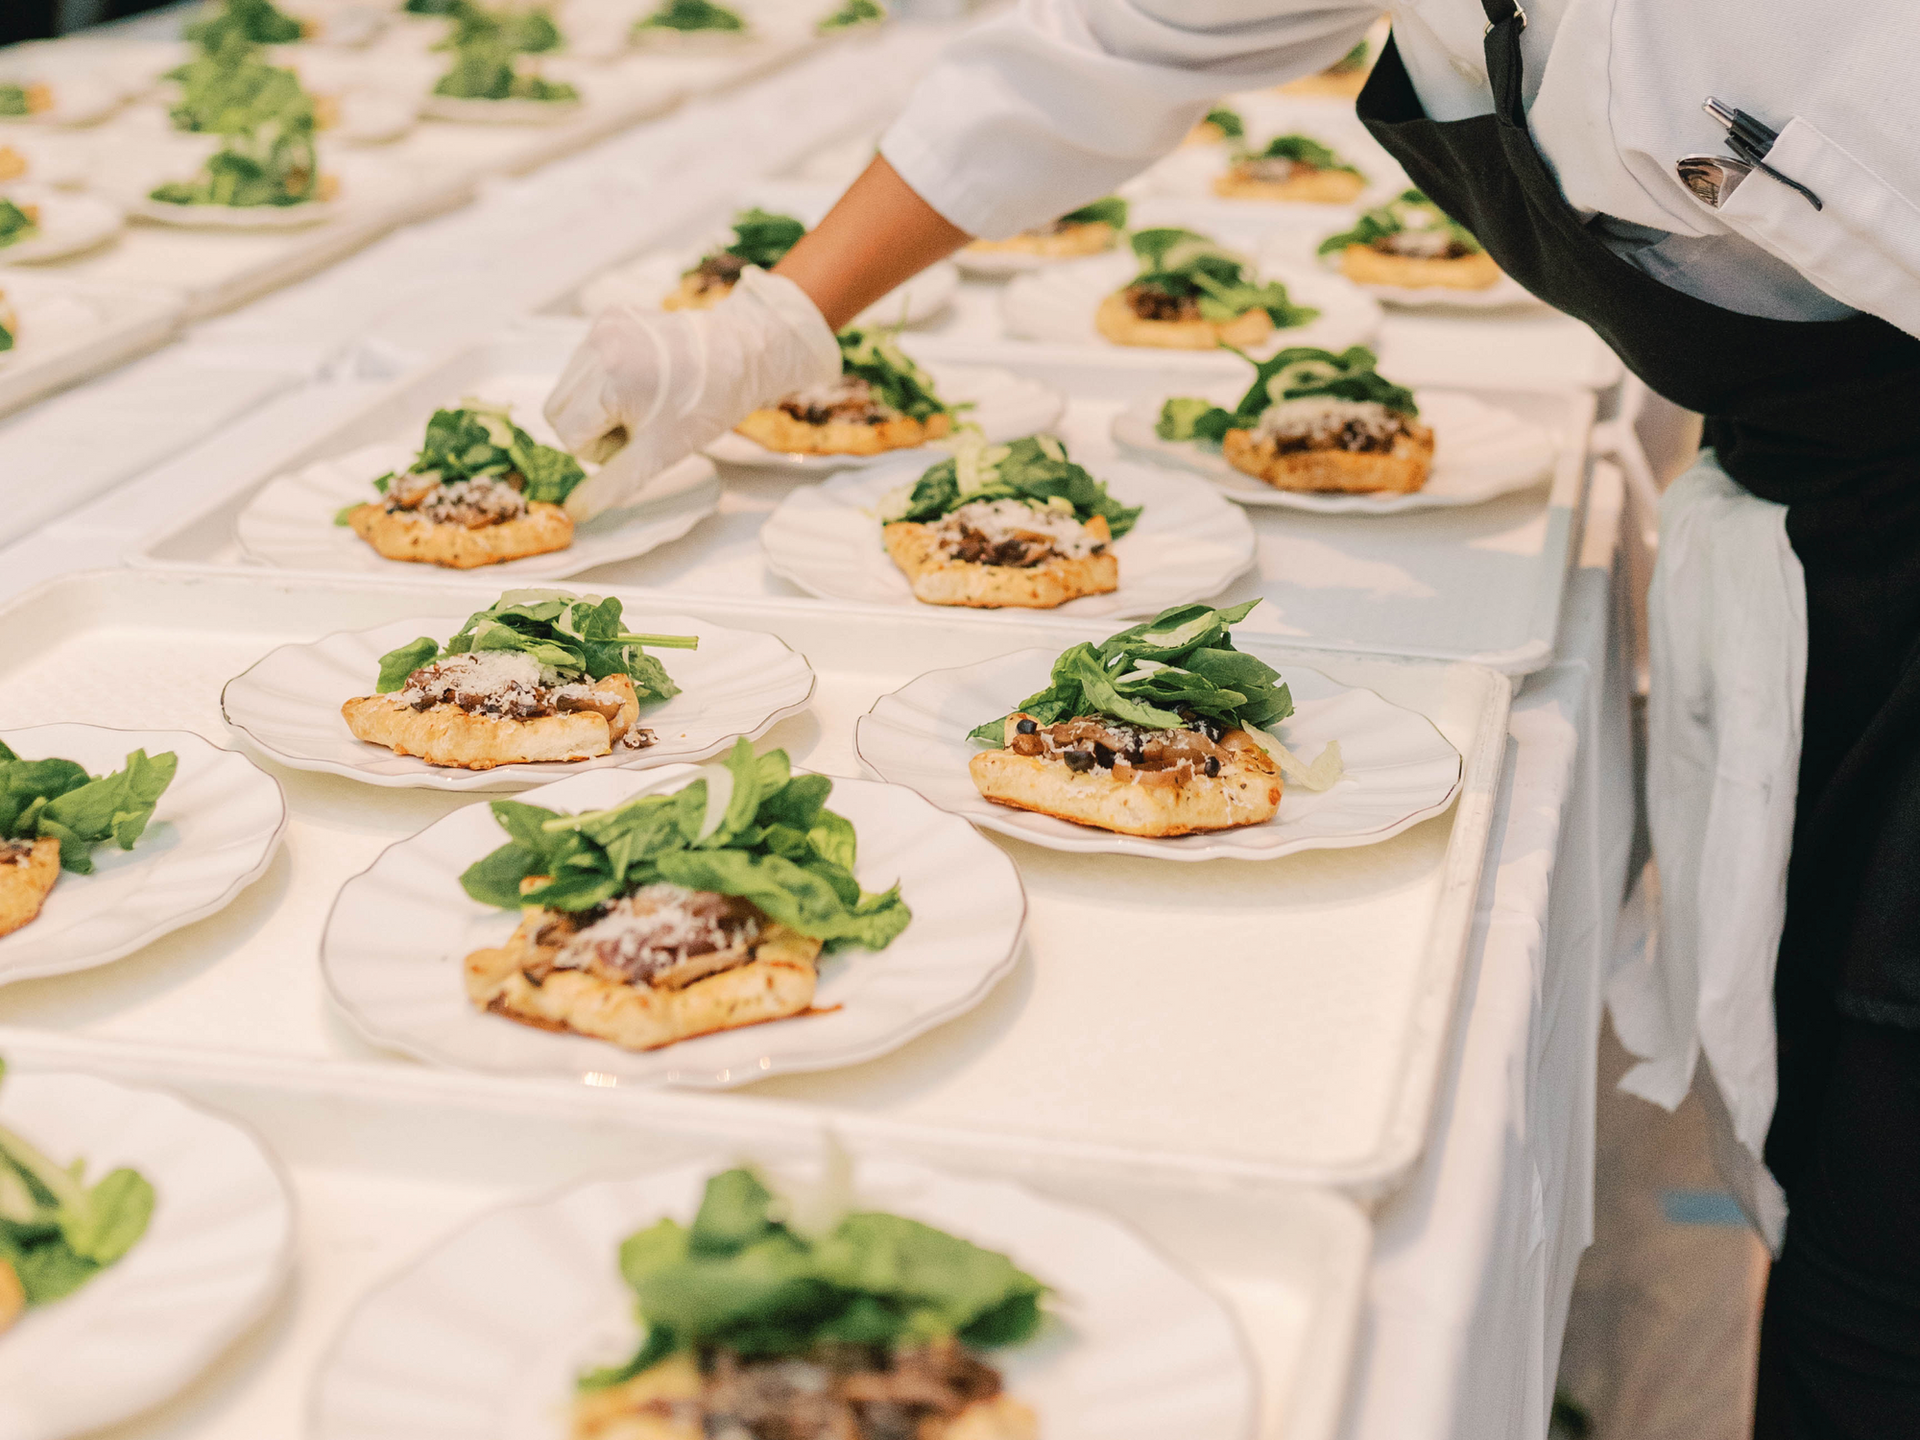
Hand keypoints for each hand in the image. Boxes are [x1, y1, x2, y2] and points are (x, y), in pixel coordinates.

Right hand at [544, 267, 838, 519]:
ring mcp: (602, 326)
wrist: (739, 358)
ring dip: (594, 405)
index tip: (636, 442)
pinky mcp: (610, 315)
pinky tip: (639, 380)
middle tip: (635, 427)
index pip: (567, 434)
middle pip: (557, 408)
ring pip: (567, 385)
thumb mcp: (657, 455)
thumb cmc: (704, 408)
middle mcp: (598, 345)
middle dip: (589, 428)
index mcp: (609, 381)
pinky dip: (603, 379)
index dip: (598, 449)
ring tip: (640, 404)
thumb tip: (573, 513)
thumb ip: (611, 486)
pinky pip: (584, 361)